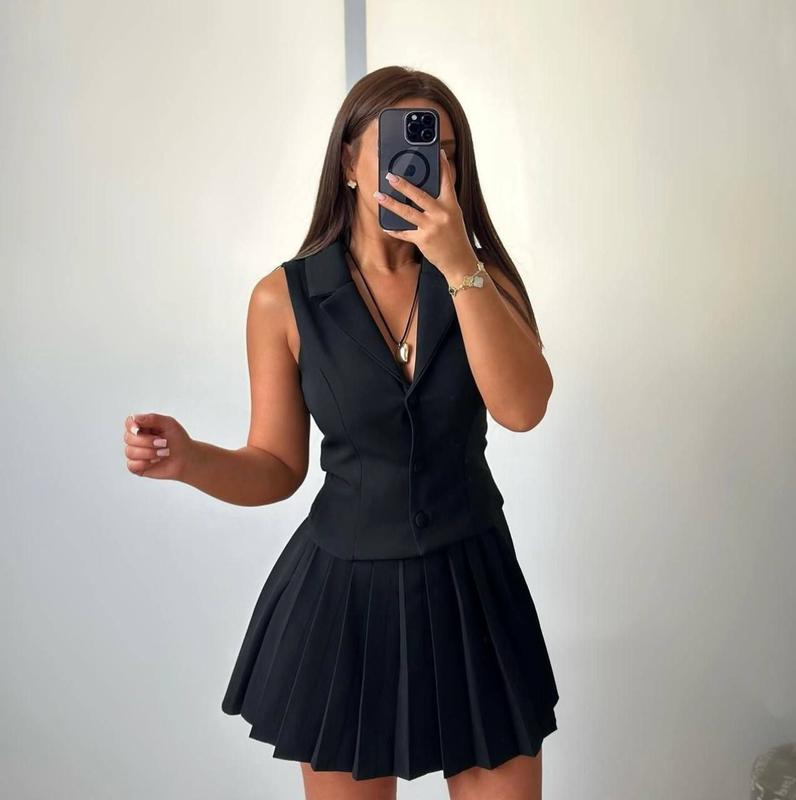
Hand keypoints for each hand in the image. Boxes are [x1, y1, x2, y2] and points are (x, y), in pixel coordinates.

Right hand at [124, 412, 193, 480]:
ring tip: (163, 453)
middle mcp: (137, 439)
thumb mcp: (169, 424)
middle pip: (128, 438)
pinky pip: (131, 465)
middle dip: (147, 441)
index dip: (131, 426)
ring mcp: (136, 453)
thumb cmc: (178, 440)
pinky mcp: (137, 467)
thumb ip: (152, 418)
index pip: (129, 423)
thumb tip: (135, 419)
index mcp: (143, 426)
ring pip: (130, 452)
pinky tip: (155, 461)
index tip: (139, 429)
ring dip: (149, 452)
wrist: (187, 458)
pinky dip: (144, 463)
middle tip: (163, 443)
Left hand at [373, 149, 478, 281]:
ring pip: (407, 212)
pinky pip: (404, 233)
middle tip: (390, 176)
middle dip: (403, 184)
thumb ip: (442, 204)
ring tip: (379, 195)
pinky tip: (385, 225)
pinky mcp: (423, 240)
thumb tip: (423, 192)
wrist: (460, 262)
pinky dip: (394, 229)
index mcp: (451, 205)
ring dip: (390, 203)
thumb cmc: (455, 238)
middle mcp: (441, 214)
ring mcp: (431, 227)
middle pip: (419, 195)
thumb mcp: (454, 217)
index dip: (443, 166)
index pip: (447, 181)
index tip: (438, 152)